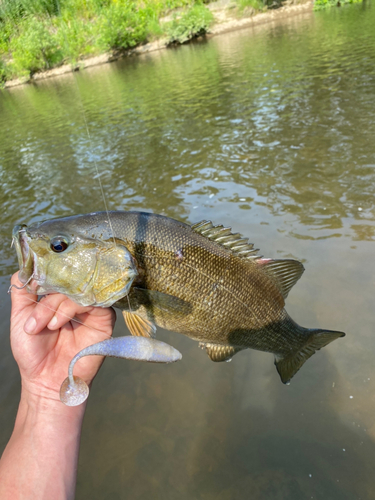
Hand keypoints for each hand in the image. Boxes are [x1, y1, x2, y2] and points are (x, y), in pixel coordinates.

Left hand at [9, 272, 115, 402]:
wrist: (45, 380)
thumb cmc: (33, 351)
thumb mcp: (21, 315)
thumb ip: (23, 289)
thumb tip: (27, 265)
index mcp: (60, 295)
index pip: (59, 272)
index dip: (45, 274)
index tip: (31, 286)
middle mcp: (77, 298)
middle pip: (68, 279)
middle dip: (47, 298)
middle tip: (33, 320)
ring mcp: (92, 307)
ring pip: (77, 289)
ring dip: (56, 306)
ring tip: (45, 327)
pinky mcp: (104, 318)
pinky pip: (92, 300)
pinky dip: (71, 308)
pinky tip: (58, 324)